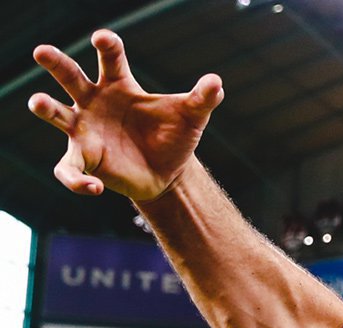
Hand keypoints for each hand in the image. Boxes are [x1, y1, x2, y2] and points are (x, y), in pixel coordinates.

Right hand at [28, 30, 222, 202]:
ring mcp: (84, 130)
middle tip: (42, 51)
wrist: (168, 173)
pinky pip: (69, 170)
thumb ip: (203, 99)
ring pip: (55, 114)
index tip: (102, 38)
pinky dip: (77, 180)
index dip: (107, 46)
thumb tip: (217, 83)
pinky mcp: (83, 159)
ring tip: (38, 102)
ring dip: (45, 107)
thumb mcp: (192, 117)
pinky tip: (94, 187)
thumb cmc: (174, 137)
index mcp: (120, 86)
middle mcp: (94, 102)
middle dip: (56, 63)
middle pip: (70, 77)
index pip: (111, 60)